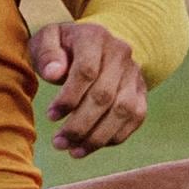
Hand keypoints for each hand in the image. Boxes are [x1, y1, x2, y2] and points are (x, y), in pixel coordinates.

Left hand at [32, 20, 148, 156]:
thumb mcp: (46, 40)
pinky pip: (135, 119)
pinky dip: (113, 137)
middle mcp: (121, 53)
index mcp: (95, 37)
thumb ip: (46, 53)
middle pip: (105, 96)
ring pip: (123, 111)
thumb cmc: (63, 47)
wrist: (93, 45)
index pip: (86, 72)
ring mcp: (134, 74)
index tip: (51, 116)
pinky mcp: (141, 92)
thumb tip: (54, 73)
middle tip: (58, 142)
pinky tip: (90, 146)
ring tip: (73, 151)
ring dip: (97, 137)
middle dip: (80, 125)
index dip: (68, 98)